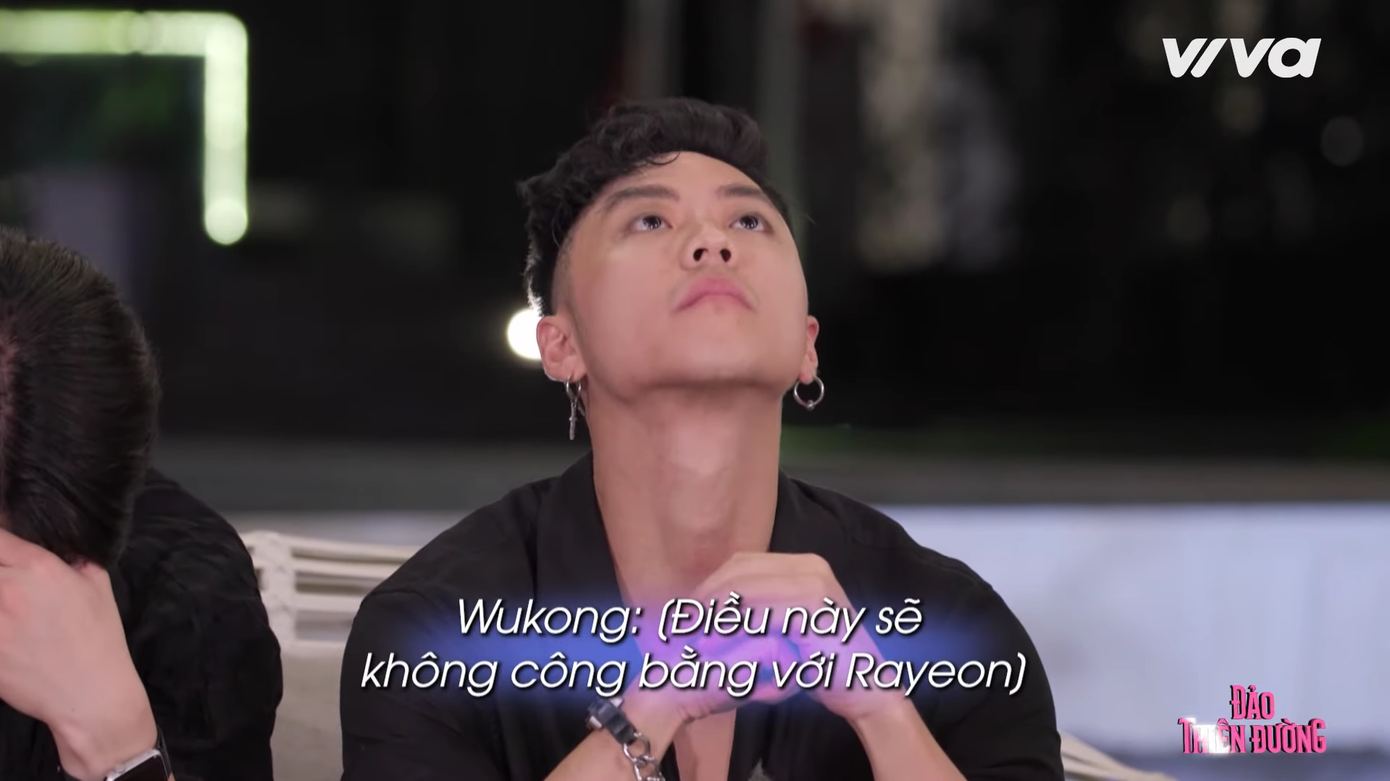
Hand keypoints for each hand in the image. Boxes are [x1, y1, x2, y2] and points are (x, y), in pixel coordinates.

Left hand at [0, 528, 157, 780]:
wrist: (89, 694)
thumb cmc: (98, 638)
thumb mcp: (98, 585)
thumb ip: (73, 557)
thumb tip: (57, 542)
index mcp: (39, 568)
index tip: (3, 545)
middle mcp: (8, 589)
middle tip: (8, 588)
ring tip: (8, 613)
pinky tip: (7, 634)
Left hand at [677, 552, 901, 723]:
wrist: (867, 690)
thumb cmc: (823, 663)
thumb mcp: (787, 628)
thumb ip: (759, 610)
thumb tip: (708, 608)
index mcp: (803, 565)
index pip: (741, 564)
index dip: (709, 585)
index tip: (685, 611)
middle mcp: (810, 567)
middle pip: (739, 571)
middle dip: (705, 596)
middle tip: (680, 623)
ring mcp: (815, 586)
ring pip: (746, 588)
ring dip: (714, 611)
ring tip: (693, 635)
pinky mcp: (816, 612)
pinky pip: (762, 613)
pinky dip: (734, 626)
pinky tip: (717, 643)